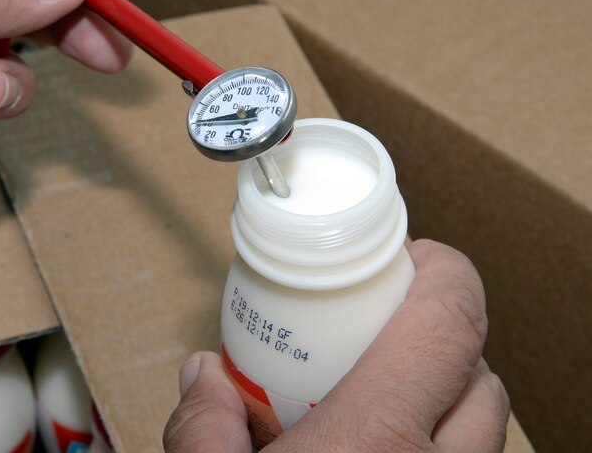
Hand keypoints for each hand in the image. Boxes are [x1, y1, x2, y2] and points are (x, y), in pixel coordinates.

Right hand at [164, 240, 509, 451]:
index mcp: (375, 442)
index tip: (416, 254)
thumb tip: (204, 378)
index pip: (448, 322)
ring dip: (451, 393)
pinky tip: (389, 448)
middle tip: (387, 327)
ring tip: (390, 391)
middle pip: (480, 373)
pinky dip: (447, 442)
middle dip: (443, 336)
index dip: (444, 271)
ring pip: (487, 429)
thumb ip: (200, 428)